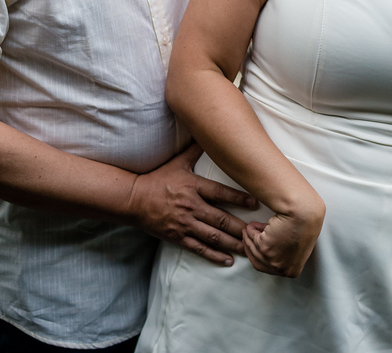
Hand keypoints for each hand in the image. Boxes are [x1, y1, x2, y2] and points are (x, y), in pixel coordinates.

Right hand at [126, 144, 256, 264]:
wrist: (133, 200)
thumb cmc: (157, 179)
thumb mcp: (177, 163)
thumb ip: (194, 151)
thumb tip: (206, 131)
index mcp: (193, 186)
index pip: (221, 193)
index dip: (239, 198)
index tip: (256, 203)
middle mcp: (191, 206)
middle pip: (221, 219)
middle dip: (241, 227)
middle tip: (258, 232)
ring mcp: (184, 224)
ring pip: (213, 236)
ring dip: (233, 243)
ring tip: (249, 248)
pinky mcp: (177, 237)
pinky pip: (199, 248)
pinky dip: (215, 255)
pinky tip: (228, 260)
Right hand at [242, 197, 324, 277]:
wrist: (304, 214)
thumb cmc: (305, 226)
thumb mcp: (294, 246)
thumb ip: (281, 252)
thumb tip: (265, 245)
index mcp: (292, 271)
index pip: (270, 268)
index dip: (260, 257)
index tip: (255, 250)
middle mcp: (282, 269)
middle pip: (258, 261)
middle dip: (251, 248)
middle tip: (248, 239)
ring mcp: (273, 260)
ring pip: (254, 250)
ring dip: (249, 239)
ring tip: (248, 230)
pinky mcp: (265, 248)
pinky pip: (253, 239)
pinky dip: (251, 232)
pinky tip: (251, 226)